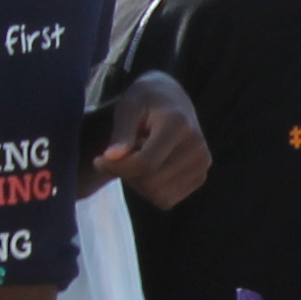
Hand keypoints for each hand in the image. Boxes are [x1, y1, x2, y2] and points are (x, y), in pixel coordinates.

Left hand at [85, 72, 210, 203]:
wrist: (173, 100)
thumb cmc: (145, 102)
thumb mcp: (128, 108)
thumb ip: (121, 133)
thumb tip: (111, 157)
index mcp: (178, 125)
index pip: (145, 163)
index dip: (117, 167)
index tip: (98, 159)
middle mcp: (197, 147)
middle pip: (151, 182)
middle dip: (126, 174)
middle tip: (116, 158)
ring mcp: (202, 163)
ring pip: (158, 195)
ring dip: (138, 183)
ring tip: (135, 159)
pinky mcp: (201, 176)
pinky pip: (167, 199)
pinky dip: (151, 189)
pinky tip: (150, 168)